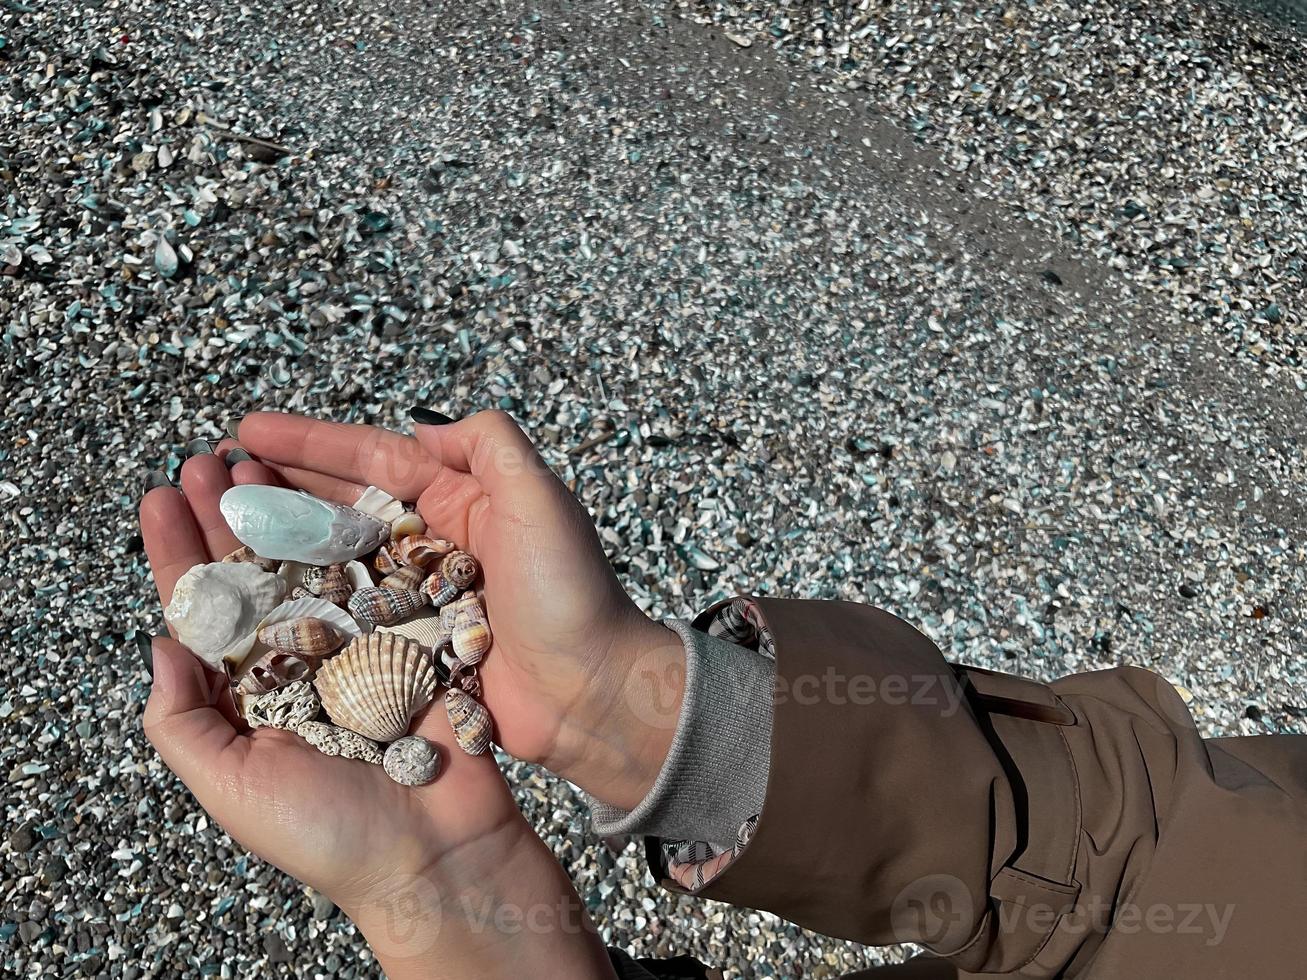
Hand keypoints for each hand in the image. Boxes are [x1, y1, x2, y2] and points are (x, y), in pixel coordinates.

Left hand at [139, 452, 615, 979]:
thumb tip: (159, 646)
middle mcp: (298, 662)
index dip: (179, 554)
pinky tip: (340, 494)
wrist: (438, 854)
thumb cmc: (330, 834)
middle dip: (228, 514)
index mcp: (248, 694)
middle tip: (210, 459)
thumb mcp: (232, 788)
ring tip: (264, 461)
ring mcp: (358, 646)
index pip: (203, 612)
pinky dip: (361, 534)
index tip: (163, 497)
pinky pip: (382, 577)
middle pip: (255, 572)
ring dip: (288, 511)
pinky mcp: (412, 638)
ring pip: (314, 563)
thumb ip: (184, 724)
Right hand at [225, 410, 686, 808]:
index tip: (251, 430)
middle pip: (345, 504)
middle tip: (217, 476)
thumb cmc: (571, 595)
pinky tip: (261, 596)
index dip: (313, 442)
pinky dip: (308, 601)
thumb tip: (424, 427)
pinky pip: (351, 615)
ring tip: (222, 526)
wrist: (594, 695)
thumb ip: (490, 445)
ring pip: (339, 558)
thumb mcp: (541, 499)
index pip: (376, 459)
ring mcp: (422, 595)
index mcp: (467, 497)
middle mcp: (438, 541)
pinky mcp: (415, 645)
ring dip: (284, 541)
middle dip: (283, 486)